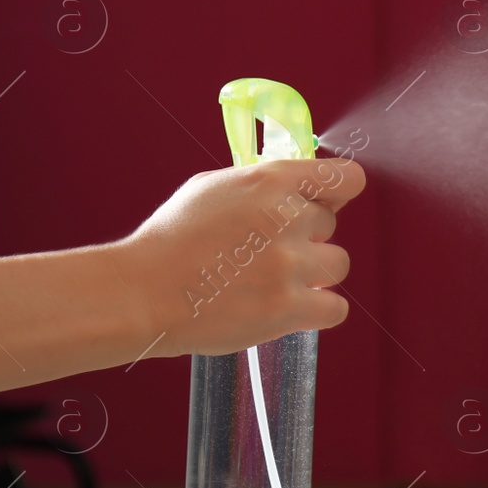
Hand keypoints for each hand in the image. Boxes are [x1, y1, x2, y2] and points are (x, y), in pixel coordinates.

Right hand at [115, 158, 366, 356]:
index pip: (345, 177)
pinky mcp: (288, 308)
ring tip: (277, 280)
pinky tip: (294, 307)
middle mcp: (286, 219)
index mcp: (269, 181)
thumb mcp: (213, 188)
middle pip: (330, 223)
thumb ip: (264, 185)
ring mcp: (290, 265)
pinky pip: (336, 307)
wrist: (143, 293)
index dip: (339, 190)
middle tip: (268, 250)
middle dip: (306, 236)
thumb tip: (306, 189)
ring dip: (315, 273)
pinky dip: (320, 309)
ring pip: (338, 264)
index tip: (332, 199)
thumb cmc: (171, 241)